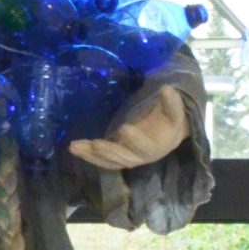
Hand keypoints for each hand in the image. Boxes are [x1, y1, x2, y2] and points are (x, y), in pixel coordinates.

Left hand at [69, 83, 187, 171]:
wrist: (166, 137)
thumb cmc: (168, 122)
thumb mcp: (174, 112)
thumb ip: (171, 102)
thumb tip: (166, 88)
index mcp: (156, 147)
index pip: (146, 146)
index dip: (135, 139)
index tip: (124, 127)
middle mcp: (141, 158)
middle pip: (123, 158)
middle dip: (108, 151)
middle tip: (94, 144)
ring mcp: (127, 160)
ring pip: (109, 162)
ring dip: (92, 155)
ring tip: (74, 146)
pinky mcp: (115, 159)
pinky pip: (101, 161)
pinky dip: (87, 156)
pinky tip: (74, 148)